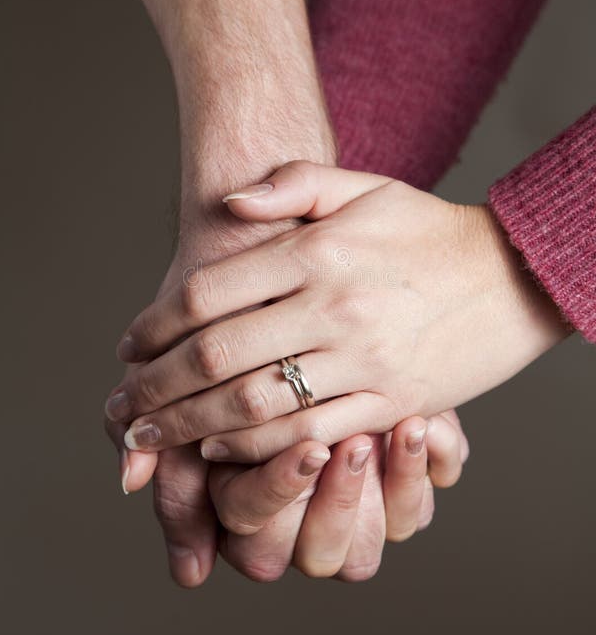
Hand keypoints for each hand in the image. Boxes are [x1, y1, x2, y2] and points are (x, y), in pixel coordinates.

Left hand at [106, 174, 469, 582]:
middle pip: (218, 356)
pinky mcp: (390, 402)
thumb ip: (293, 183)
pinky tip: (218, 450)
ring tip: (151, 438)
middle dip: (157, 387)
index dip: (156, 325)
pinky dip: (255, 449)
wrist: (513, 276)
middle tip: (121, 407)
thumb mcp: (365, 187)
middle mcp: (334, 307)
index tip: (130, 345)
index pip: (210, 294)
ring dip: (191, 426)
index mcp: (318, 252)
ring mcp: (363, 359)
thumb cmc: (429, 231)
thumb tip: (229, 202)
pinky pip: (308, 434)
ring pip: (255, 404)